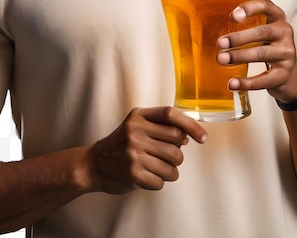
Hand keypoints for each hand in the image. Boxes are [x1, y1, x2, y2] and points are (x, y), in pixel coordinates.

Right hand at [89, 106, 207, 193]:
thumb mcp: (136, 125)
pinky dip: (159, 181)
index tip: (203, 138)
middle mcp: (135, 132)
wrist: (93, 164)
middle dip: (178, 152)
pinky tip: (148, 176)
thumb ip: (160, 125)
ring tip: (158, 168)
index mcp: (138, 116)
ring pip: (173, 164)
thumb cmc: (121, 143)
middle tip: (168, 156)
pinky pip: (162, 181)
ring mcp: (133, 153)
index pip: (170, 114)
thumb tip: (188, 135)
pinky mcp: (133, 174)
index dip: (190, 125)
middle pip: (177, 142)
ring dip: (171, 170)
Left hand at [216, 0, 296, 103]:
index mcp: (277, 18)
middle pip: (262, 32)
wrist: (290, 75)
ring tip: (222, 59)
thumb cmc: (270, 47)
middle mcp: (285, 33)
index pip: (266, 6)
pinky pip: (264, 79)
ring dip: (239, 56)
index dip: (250, 9)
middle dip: (239, 37)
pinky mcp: (284, 74)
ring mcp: (286, 54)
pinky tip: (232, 83)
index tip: (233, 15)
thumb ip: (246, 25)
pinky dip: (246, 82)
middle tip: (220, 42)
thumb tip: (209, 26)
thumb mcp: (263, 31)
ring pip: (261, 54)